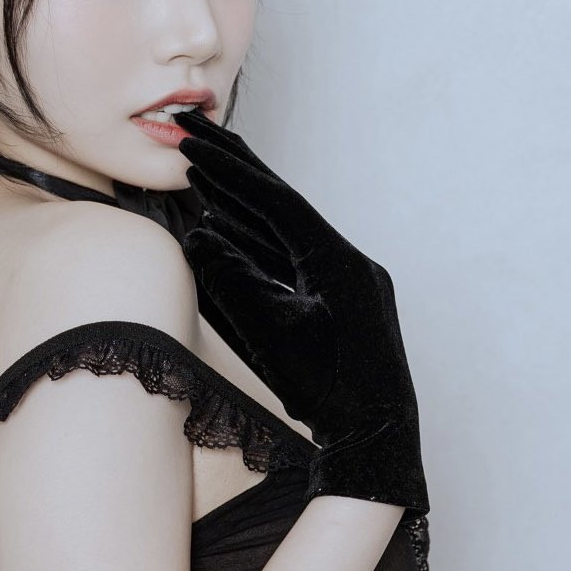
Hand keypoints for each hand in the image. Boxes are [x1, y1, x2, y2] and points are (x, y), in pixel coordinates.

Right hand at [176, 106, 429, 514]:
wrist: (378, 439)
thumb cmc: (332, 393)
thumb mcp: (273, 336)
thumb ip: (233, 283)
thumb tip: (198, 238)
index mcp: (339, 260)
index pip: (277, 202)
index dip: (231, 171)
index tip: (193, 144)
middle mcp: (348, 262)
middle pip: (283, 204)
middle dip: (236, 168)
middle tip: (197, 131)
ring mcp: (345, 282)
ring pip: (286, 233)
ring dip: (242, 204)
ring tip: (203, 173)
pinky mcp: (339, 303)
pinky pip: (291, 262)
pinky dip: (257, 243)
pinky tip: (227, 229)